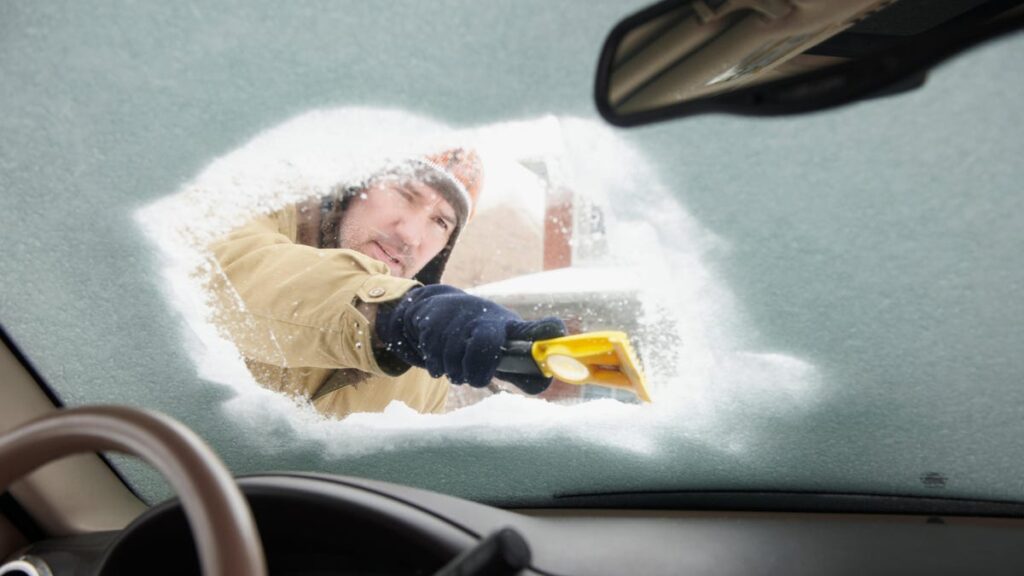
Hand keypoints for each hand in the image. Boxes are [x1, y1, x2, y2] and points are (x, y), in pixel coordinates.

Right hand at [375, 285, 565, 392]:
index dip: (545, 332)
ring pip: (456, 360)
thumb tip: (541, 386)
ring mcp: (459, 319)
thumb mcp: (504, 345)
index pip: (533, 329)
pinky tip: (443, 358)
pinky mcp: (434, 324)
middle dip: (478, 371)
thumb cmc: (482, 335)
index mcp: (510, 327)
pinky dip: (439, 367)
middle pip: (485, 345)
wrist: (439, 310)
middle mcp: (486, 318)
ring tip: (459, 366)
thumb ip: (522, 370)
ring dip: (456, 373)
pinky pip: (436, 361)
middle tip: (476, 379)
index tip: (555, 334)